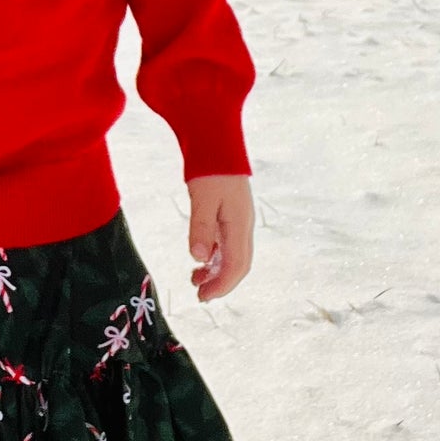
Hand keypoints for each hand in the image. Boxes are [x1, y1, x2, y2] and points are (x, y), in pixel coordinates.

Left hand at [186, 174, 253, 301]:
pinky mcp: (231, 215)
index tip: (204, 296)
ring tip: (195, 280)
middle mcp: (244, 225)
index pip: (236, 265)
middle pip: (238, 264)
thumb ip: (201, 228)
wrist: (219, 143)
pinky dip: (215, 256)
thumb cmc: (211, 169)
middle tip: (200, 296)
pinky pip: (227, 243)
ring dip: (216, 271)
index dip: (222, 285)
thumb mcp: (202, 198)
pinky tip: (200, 259)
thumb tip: (198, 258)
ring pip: (233, 255)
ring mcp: (239, 220)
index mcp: (240, 224)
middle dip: (221, 283)